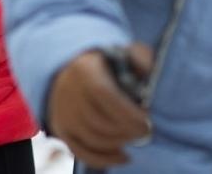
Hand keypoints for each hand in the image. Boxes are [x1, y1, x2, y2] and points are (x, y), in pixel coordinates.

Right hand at [49, 45, 153, 167]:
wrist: (71, 68)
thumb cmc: (106, 63)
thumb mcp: (123, 53)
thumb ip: (139, 59)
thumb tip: (150, 72)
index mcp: (84, 69)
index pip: (104, 95)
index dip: (128, 112)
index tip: (147, 120)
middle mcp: (68, 91)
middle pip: (100, 122)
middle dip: (128, 130)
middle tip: (145, 129)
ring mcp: (62, 112)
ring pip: (93, 139)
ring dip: (120, 142)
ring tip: (135, 136)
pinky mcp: (61, 128)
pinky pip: (82, 151)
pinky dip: (105, 159)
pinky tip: (124, 156)